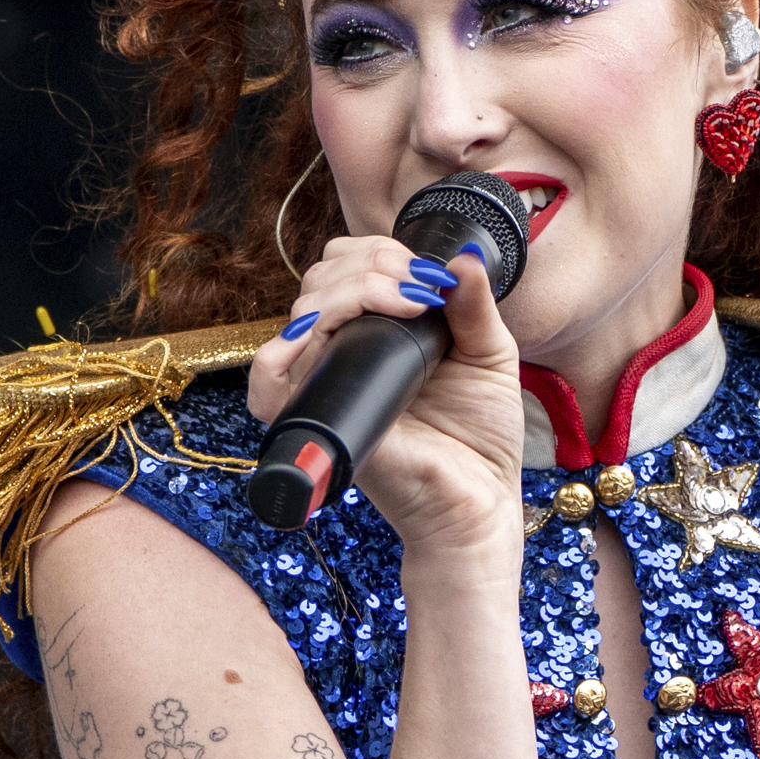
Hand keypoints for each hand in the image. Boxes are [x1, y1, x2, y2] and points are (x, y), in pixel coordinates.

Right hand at [247, 226, 523, 564]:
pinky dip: (282, 351)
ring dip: (350, 289)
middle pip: (318, 282)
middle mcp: (344, 358)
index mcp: (377, 336)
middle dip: (370, 264)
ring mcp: (328, 389)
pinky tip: (329, 332)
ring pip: (301, 315)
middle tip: (419, 287)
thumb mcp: (490, 357)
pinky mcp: (318, 423)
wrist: (479, 504)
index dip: (378, 254)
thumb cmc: (482, 440)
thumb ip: (474, 307)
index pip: (344, 270)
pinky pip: (269, 384)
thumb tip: (460, 259)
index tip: (428, 275)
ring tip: (403, 300)